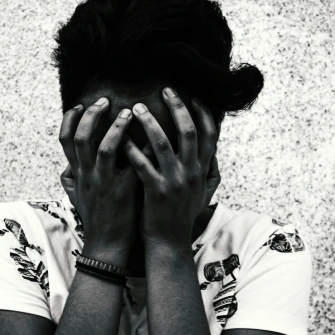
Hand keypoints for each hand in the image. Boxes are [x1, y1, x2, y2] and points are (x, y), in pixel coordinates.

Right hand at [58, 98, 155, 250]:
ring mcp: (105, 183)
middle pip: (81, 137)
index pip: (65, 139)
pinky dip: (142, 149)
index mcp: (78, 173)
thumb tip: (67, 163)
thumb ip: (70, 177)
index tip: (80, 105)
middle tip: (105, 100)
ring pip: (104, 148)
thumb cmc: (95, 218)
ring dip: (116, 127)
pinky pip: (134, 165)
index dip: (70, 119)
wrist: (106, 245)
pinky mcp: (123, 192)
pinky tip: (153, 137)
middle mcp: (88, 175)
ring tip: (129, 112)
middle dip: (92, 115)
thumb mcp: (76, 197)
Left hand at [122, 89, 220, 247]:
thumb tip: (214, 151)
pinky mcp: (156, 192)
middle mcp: (192, 173)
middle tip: (166, 90)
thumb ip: (210, 171)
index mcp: (203, 170)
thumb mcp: (204, 193)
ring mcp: (174, 182)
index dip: (203, 113)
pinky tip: (120, 137)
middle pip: (189, 132)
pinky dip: (131, 149)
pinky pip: (142, 165)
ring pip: (163, 144)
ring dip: (150, 122)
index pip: (209, 135)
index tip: (192, 96)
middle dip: (178, 108)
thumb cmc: (183, 216)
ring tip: (137, 107)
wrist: (170, 244)